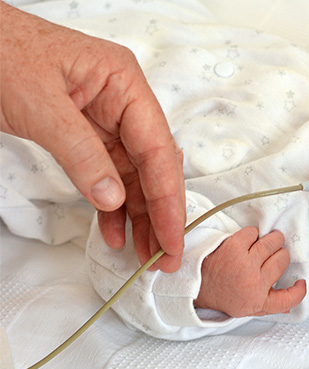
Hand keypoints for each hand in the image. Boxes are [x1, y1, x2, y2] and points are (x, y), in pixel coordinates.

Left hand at [0, 4, 184, 271]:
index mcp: (124, 83)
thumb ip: (80, 152)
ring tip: (142, 254)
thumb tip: (112, 198)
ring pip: (134, 174)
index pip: (157, 149)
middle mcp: (123, 102)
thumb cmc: (0, 52)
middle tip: (165, 256)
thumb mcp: (39, 104)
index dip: (167, 198)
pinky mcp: (87, 133)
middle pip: (153, 165)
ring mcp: (107, 118)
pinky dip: (110, 204)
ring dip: (139, 215)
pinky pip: (108, 173)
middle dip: (160, 212)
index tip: (171, 238)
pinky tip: (113, 231)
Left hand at [195, 227, 306, 317]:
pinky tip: (246, 242)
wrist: (195, 284)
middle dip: (280, 254)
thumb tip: (292, 301)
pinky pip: (254, 233)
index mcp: (258, 302)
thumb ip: (269, 304)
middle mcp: (254, 284)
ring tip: (265, 243)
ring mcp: (244, 264)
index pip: (288, 299)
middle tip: (271, 255)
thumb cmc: (222, 293)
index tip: (301, 282)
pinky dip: (252, 235)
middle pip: (283, 259)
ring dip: (271, 239)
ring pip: (272, 242)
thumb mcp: (246, 307)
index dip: (298, 291)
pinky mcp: (234, 247)